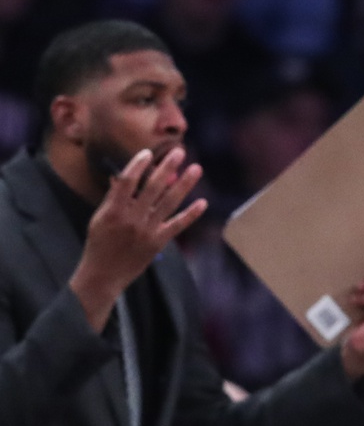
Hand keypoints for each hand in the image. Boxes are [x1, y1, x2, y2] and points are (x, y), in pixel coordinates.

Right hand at [68, 147, 205, 330]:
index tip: (149, 152)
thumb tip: (123, 177)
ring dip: (184, 185)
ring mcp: (148, 230)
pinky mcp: (159, 242)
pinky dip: (191, 214)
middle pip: (153, 187)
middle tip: (180, 152)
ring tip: (196, 169)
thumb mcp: (100, 217)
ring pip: (169, 202)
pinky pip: (178, 225)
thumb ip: (114, 198)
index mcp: (114, 209)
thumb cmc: (99, 243)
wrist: (104, 273)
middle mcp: (133, 218)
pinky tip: (203, 202)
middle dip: (168, 168)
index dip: (139, 165)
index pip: (128, 181)